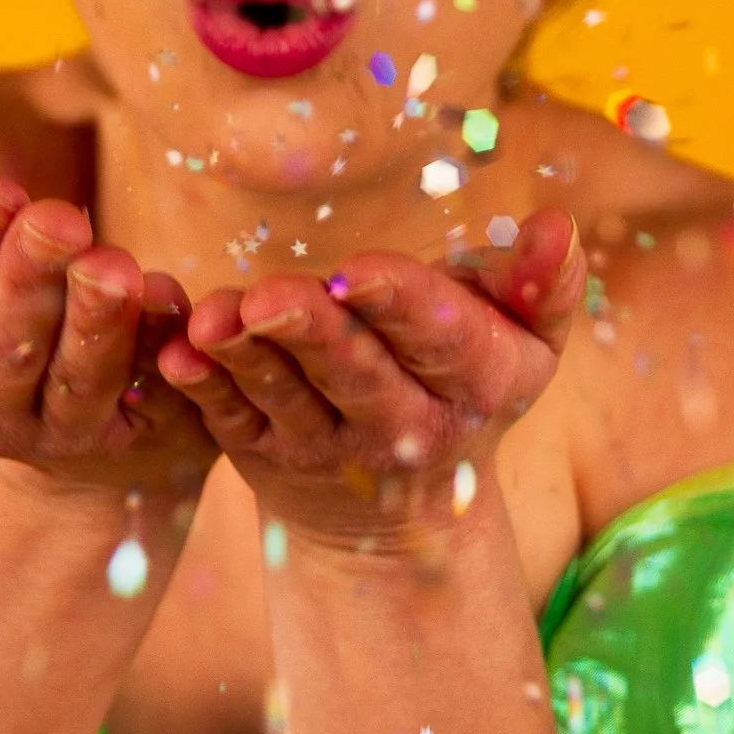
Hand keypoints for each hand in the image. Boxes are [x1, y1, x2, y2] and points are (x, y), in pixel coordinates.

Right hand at [0, 173, 214, 496]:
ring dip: (94, 319)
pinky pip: (150, 392)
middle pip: (2, 342)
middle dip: (28, 277)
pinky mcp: (132, 440)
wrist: (79, 445)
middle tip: (59, 216)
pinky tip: (172, 298)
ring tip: (115, 265)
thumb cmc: (3, 326)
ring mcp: (60, 435)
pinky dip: (160, 344)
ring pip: (76, 379)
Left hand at [155, 209, 583, 540]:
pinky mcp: (262, 455)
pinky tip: (175, 354)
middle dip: (312, 333)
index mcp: (473, 386)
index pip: (441, 339)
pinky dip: (201, 389)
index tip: (363, 269)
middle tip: (268, 296)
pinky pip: (228, 420)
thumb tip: (558, 223)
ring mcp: (326, 448)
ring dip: (245, 356)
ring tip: (211, 319)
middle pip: (355, 374)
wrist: (403, 511)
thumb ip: (539, 285)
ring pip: (283, 396)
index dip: (403, 304)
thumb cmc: (463, 384)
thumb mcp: (520, 345)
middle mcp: (402, 427)